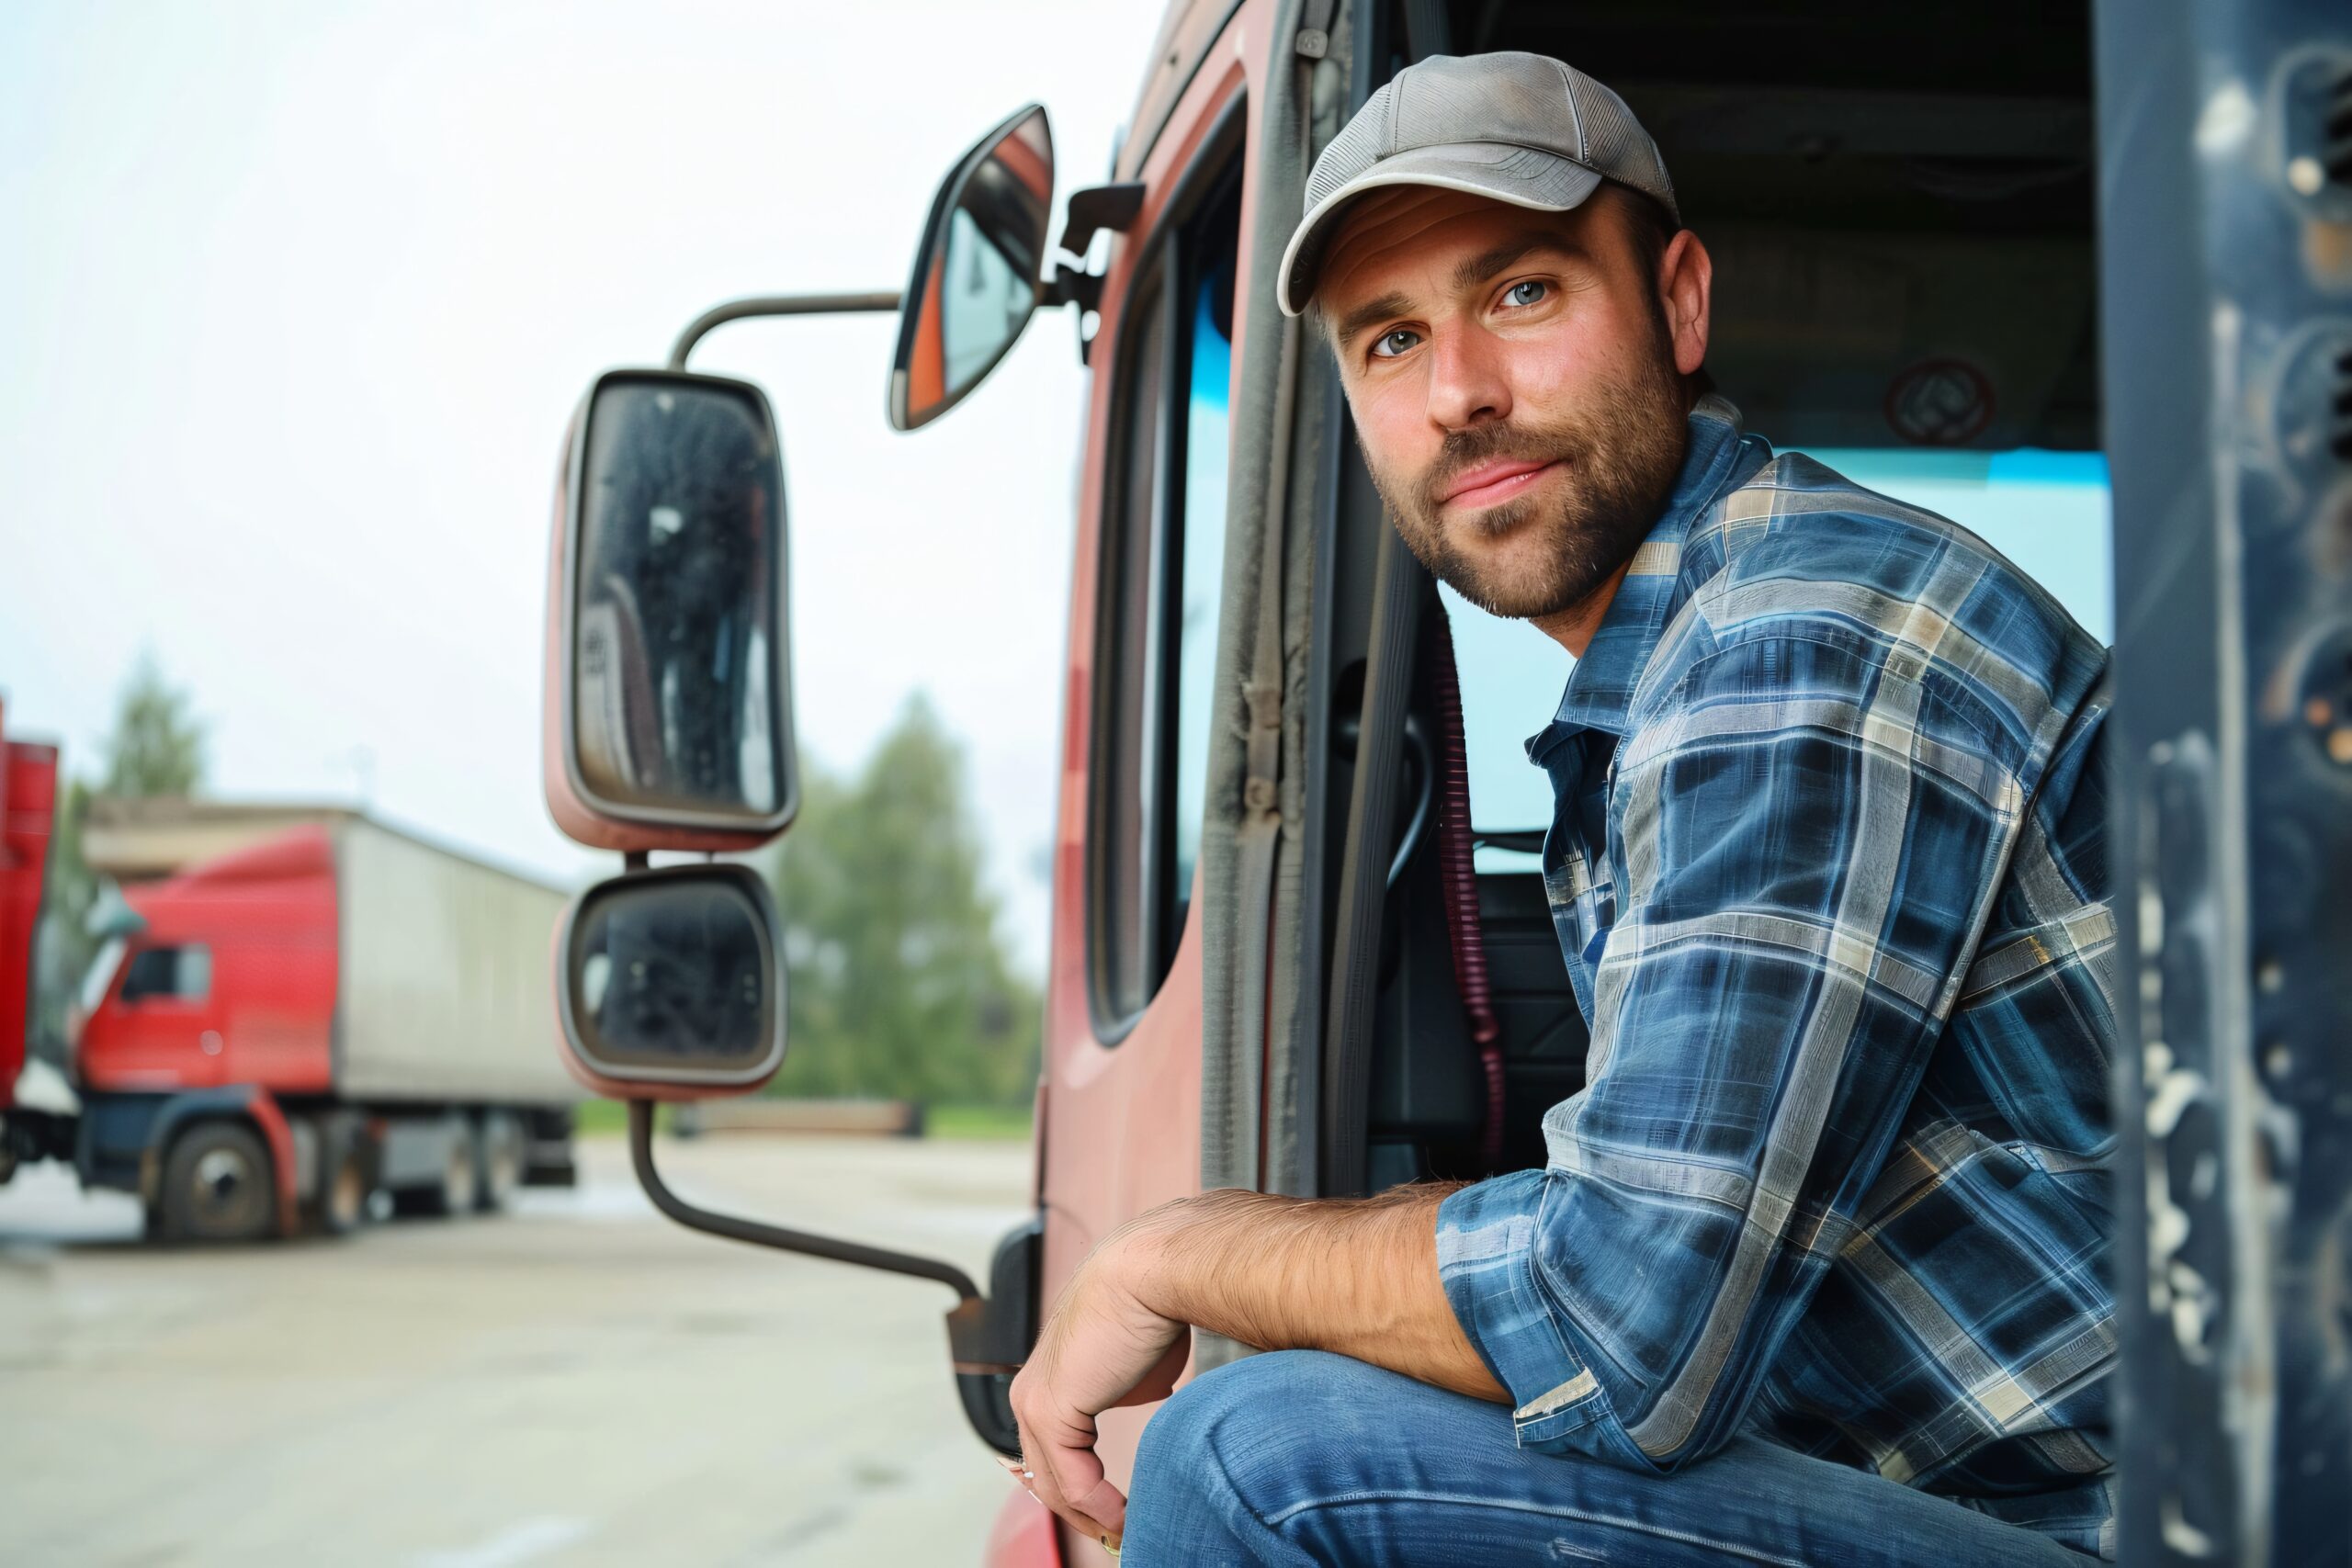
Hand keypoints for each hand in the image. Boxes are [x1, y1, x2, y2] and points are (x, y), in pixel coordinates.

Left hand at [1007, 1223, 1190, 1548]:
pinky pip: (1071, 1478)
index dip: (1088, 1489)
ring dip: (1093, 1517)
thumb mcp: (1142, 1360)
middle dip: (1086, 1513)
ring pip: (1055, 1483)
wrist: (1151, 1272)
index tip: (1123, 1514)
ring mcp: (1032, 1402)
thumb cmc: (1154, 1305)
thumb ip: (1132, 1385)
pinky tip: (1126, 1518)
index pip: (1057, 1452)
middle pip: (1049, 1475)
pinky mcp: (1048, 1409)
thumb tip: (1149, 1395)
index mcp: (1051, 1379)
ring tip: (1128, 1535)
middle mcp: (1030, 1392)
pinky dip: (1100, 1506)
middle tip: (1122, 1537)